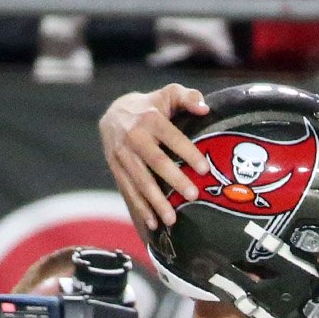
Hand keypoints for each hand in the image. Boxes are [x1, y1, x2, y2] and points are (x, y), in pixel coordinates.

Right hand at [100, 85, 214, 230]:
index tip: (205, 169)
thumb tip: (205, 108)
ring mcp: (122, 154)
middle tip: (193, 195)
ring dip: (156, 201)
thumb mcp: (168, 94)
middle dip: (174, 180)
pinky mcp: (115, 168)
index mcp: (150, 118)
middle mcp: (134, 136)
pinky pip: (128, 190)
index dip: (188, 152)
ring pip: (141, 180)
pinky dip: (140, 208)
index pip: (172, 137)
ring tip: (172, 219)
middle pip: (156, 161)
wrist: (113, 113)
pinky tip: (153, 223)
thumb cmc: (151, 106)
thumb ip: (187, 97)